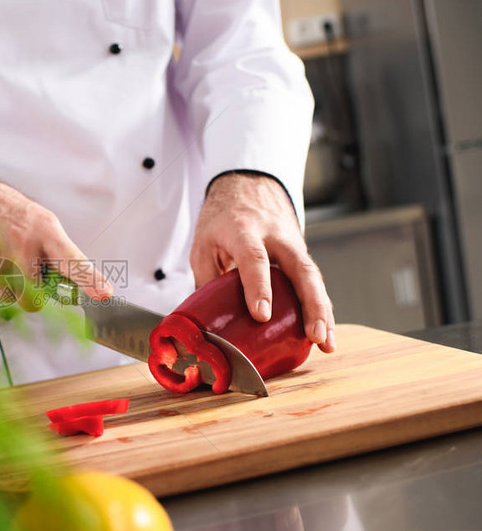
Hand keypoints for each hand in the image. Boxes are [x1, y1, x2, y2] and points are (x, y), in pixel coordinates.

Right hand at [0, 167, 112, 309]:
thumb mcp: (42, 224)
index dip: (90, 280)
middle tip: (24, 274)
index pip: (73, 261)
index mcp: (47, 231)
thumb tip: (77, 286)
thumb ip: (58, 254)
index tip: (104, 294)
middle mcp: (24, 242)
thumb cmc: (11, 212)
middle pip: (34, 297)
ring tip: (2, 260)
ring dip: (6, 287)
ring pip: (8, 296)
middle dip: (30, 294)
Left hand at [190, 172, 335, 352]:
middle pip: (299, 268)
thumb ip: (207, 280)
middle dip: (310, 304)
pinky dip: (320, 308)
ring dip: (323, 312)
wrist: (248, 186)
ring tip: (327, 343)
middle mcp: (275, 236)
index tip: (261, 315)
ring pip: (313, 277)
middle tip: (314, 335)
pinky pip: (313, 282)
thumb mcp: (204, 243)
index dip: (258, 287)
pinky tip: (325, 333)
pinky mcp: (301, 254)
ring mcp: (293, 244)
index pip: (254, 258)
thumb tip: (207, 323)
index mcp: (243, 230)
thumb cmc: (223, 220)